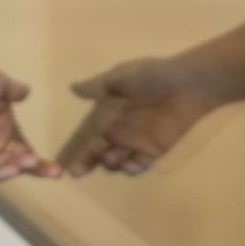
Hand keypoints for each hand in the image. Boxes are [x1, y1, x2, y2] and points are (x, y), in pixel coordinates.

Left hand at [0, 64, 60, 181]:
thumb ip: (13, 90)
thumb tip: (26, 91)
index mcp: (2, 123)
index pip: (24, 147)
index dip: (38, 158)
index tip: (58, 168)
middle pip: (19, 161)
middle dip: (36, 167)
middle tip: (55, 172)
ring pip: (6, 167)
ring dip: (21, 166)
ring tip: (32, 161)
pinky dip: (3, 173)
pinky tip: (15, 168)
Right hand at [58, 57, 220, 177]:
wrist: (186, 82)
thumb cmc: (152, 76)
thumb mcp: (121, 77)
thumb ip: (98, 87)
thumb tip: (73, 88)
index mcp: (106, 115)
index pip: (84, 136)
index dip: (71, 150)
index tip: (58, 164)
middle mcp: (118, 131)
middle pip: (96, 154)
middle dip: (86, 164)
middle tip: (78, 169)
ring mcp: (136, 142)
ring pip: (116, 162)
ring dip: (110, 164)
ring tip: (111, 157)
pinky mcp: (154, 150)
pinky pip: (139, 164)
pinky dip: (132, 168)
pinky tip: (130, 163)